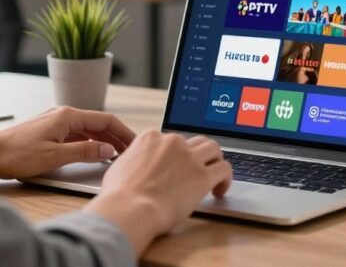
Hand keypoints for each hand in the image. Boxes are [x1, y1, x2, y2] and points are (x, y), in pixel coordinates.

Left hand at [0, 106, 134, 179]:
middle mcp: (62, 114)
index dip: (123, 132)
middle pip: (98, 123)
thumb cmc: (17, 154)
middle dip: (116, 136)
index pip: (106, 120)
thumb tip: (109, 149)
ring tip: (116, 154)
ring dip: (103, 140)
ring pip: (87, 129)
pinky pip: (76, 134)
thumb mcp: (56, 156)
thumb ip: (86, 152)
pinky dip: (89, 142)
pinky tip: (93, 153)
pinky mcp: (48, 131)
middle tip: (130, 151)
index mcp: (67, 115)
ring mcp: (54, 122)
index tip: (135, 143)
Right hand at [84, 131, 231, 255]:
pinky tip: (220, 189)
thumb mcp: (120, 166)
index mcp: (152, 138)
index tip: (177, 166)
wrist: (130, 209)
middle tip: (198, 169)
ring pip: (213, 149)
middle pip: (194, 142)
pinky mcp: (203, 176)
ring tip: (214, 176)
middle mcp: (173, 142)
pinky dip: (225, 178)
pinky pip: (224, 169)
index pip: (171, 140)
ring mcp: (189, 158)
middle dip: (198, 155)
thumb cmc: (120, 195)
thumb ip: (134, 159)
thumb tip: (136, 166)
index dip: (176, 154)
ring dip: (215, 161)